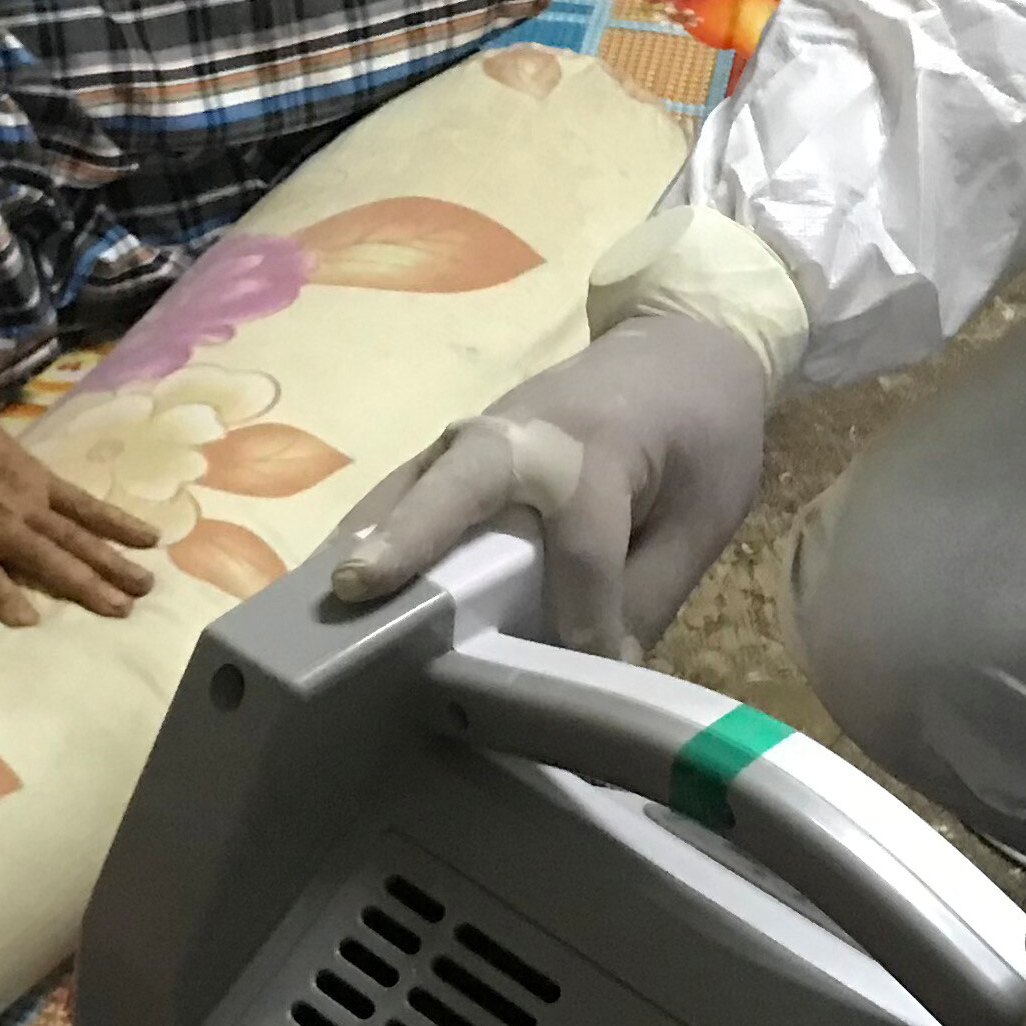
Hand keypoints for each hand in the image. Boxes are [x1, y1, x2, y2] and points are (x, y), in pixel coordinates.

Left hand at [0, 402, 158, 625]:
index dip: (9, 602)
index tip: (33, 625)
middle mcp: (0, 524)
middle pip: (49, 560)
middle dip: (86, 587)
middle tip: (121, 614)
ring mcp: (27, 502)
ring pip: (76, 536)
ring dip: (111, 561)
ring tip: (145, 587)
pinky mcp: (43, 481)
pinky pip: (85, 505)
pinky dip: (116, 520)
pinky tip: (147, 537)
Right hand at [328, 315, 770, 658]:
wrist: (681, 344)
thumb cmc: (701, 433)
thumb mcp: (704, 516)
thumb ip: (648, 595)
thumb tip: (594, 681)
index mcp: (602, 443)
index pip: (582, 540)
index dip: (586, 614)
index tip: (592, 677)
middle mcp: (524, 429)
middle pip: (461, 479)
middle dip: (413, 533)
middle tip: (359, 587)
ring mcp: (475, 434)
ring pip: (415, 484)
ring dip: (371, 540)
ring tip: (320, 605)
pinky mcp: (453, 451)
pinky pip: (404, 489)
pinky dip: (371, 531)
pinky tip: (331, 583)